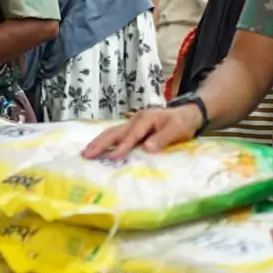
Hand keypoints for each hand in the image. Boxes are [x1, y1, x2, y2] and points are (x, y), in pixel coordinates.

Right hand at [81, 106, 201, 159]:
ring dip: (99, 142)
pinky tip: (97, 149)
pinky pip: (116, 135)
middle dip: (101, 143)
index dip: (123, 146)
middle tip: (87, 154)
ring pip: (112, 132)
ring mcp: (133, 123)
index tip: (113, 157)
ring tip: (86, 152)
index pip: (133, 135)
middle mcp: (136, 119)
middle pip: (115, 132)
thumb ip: (163, 138)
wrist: (187, 114)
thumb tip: (147, 148)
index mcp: (146, 119)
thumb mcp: (177, 129)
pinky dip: (105, 142)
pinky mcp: (132, 129)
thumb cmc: (182, 123)